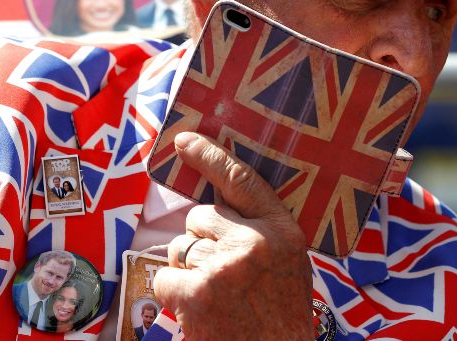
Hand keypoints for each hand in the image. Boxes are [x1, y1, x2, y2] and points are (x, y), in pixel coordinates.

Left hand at [153, 132, 313, 340]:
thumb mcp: (289, 263)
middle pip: (200, 216)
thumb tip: (220, 202)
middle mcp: (253, 242)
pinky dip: (175, 293)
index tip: (184, 141)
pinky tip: (199, 310)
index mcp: (282, 231)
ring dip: (189, 269)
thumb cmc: (282, 314)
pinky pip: (166, 275)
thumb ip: (261, 230)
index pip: (241, 180)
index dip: (210, 156)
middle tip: (222, 273)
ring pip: (181, 246)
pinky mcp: (197, 293)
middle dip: (201, 240)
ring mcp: (223, 267)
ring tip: (216, 296)